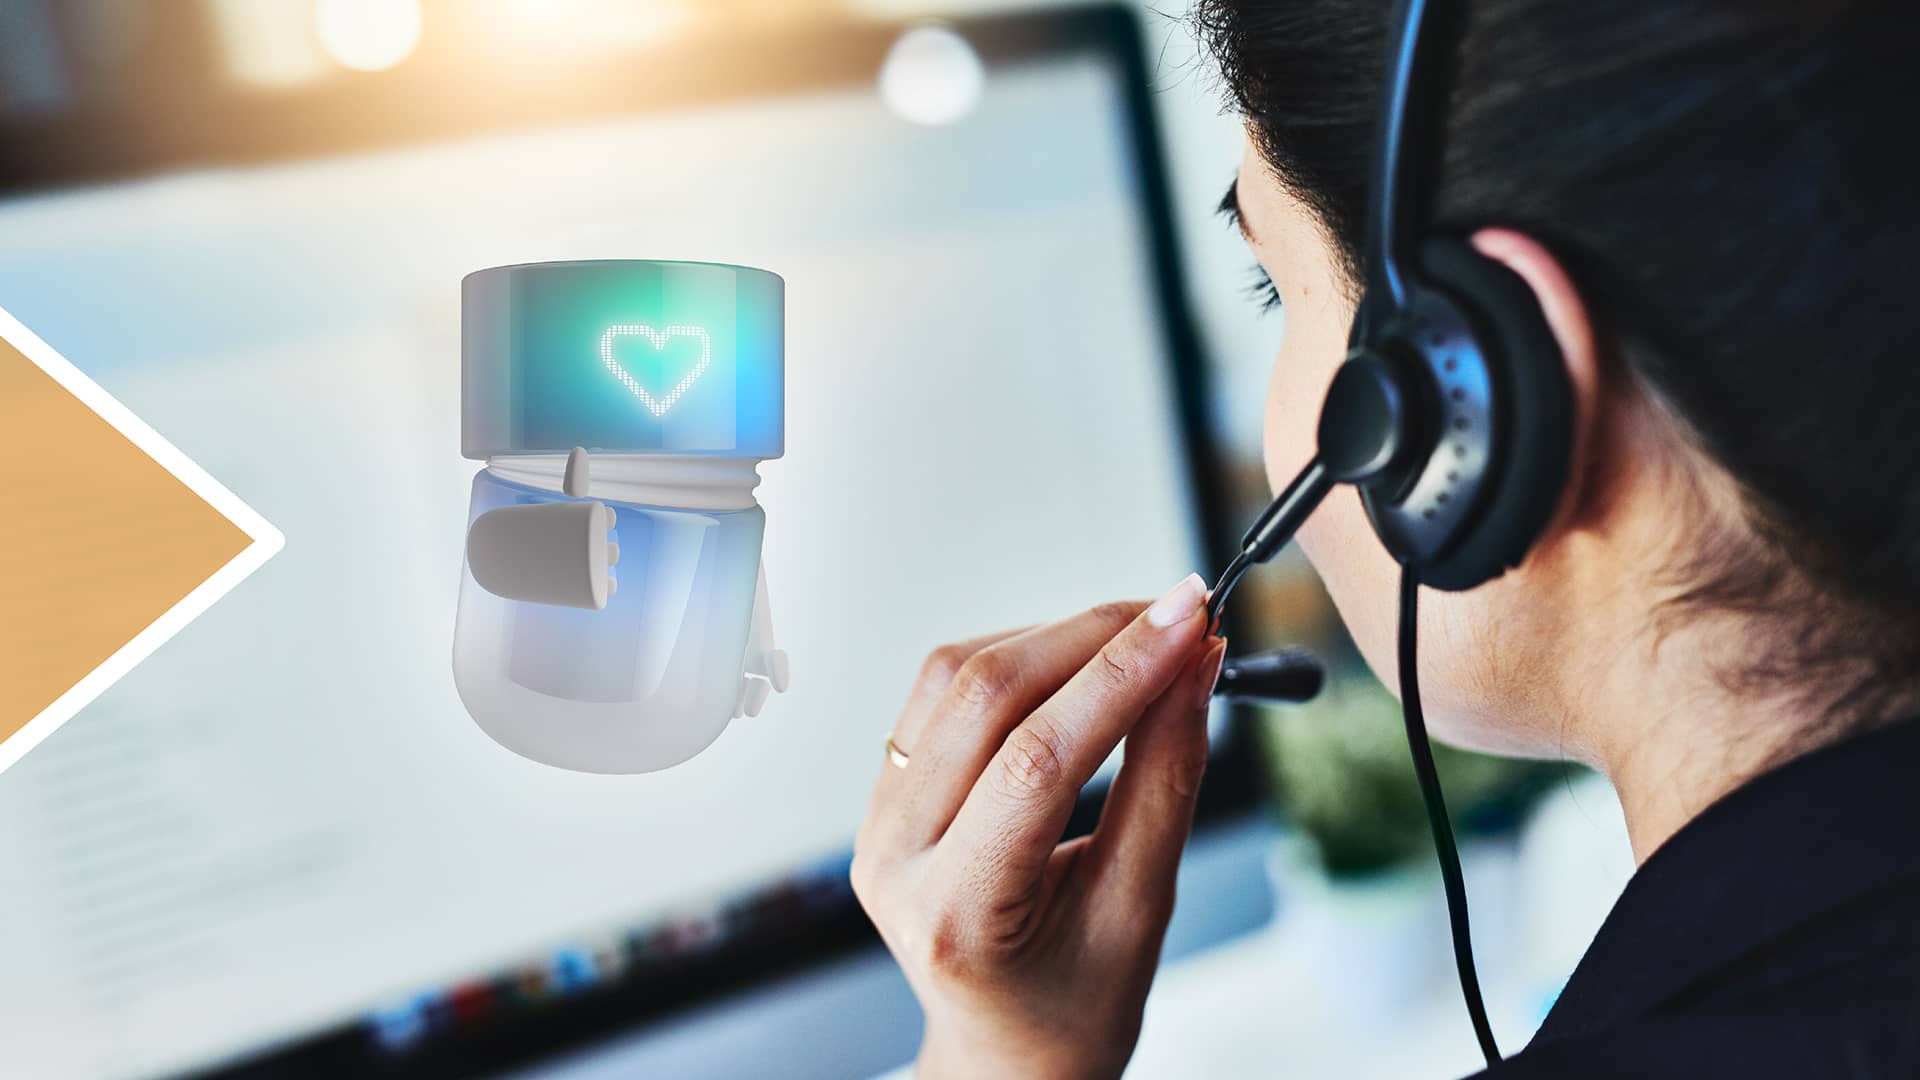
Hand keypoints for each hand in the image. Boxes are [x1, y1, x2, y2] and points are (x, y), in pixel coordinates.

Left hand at [851, 575, 1226, 1079]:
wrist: (1010, 1049)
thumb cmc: (1076, 1003)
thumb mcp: (1141, 908)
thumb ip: (1166, 780)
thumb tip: (1192, 666)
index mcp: (954, 914)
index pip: (1036, 762)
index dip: (1121, 676)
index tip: (1191, 621)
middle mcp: (894, 859)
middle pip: (984, 699)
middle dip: (1093, 638)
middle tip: (1181, 613)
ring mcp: (877, 822)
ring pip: (955, 678)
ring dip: (1055, 637)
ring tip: (1140, 637)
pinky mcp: (885, 791)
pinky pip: (942, 693)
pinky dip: (1018, 659)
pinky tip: (1079, 663)